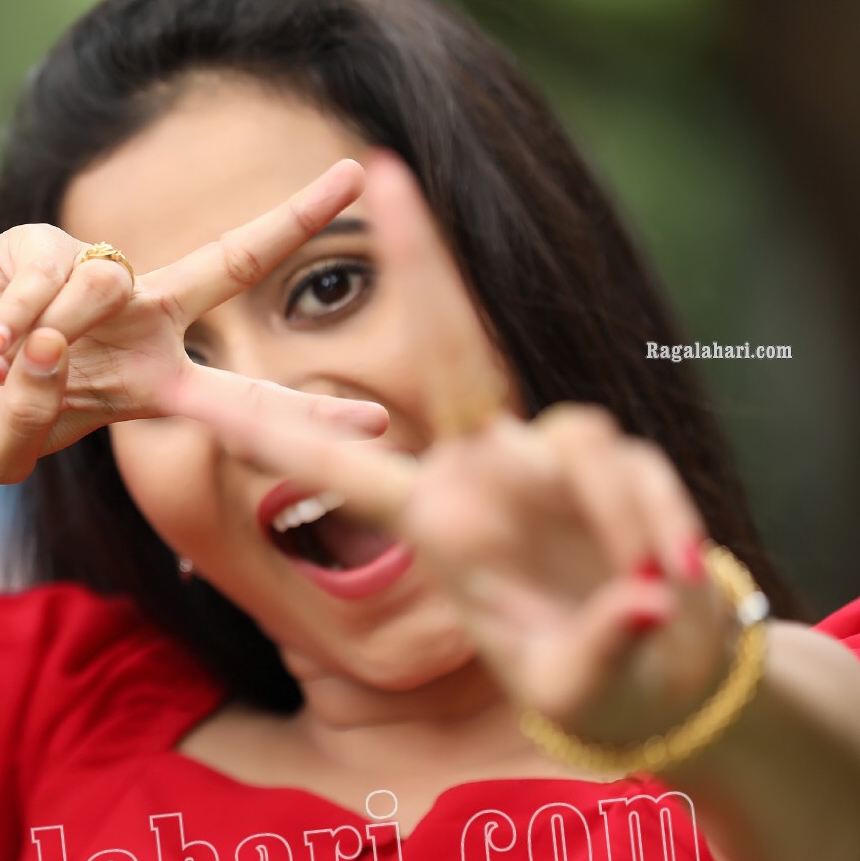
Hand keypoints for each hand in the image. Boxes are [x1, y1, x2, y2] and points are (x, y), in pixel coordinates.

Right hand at [0, 160, 389, 482]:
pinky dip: (14, 317)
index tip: (379, 423)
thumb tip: (55, 335)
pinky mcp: (37, 244)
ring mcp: (88, 281)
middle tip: (353, 174)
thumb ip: (30, 417)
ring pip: (113, 282)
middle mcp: (132, 327)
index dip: (304, 413)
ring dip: (56, 333)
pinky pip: (51, 273)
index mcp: (143, 389)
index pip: (239, 399)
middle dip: (291, 218)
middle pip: (228, 262)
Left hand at [170, 151, 735, 744]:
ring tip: (645, 603)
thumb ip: (598, 646)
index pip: (333, 466)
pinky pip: (636, 477)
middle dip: (420, 258)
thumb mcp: (572, 685)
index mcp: (432, 519)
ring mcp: (551, 459)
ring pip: (581, 442)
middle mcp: (485, 470)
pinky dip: (659, 532)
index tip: (193, 392)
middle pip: (450, 350)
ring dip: (620, 521)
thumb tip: (650, 608)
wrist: (663, 685)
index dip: (266, 428)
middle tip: (383, 172)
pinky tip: (666, 592)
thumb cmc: (590, 687)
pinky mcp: (621, 464)